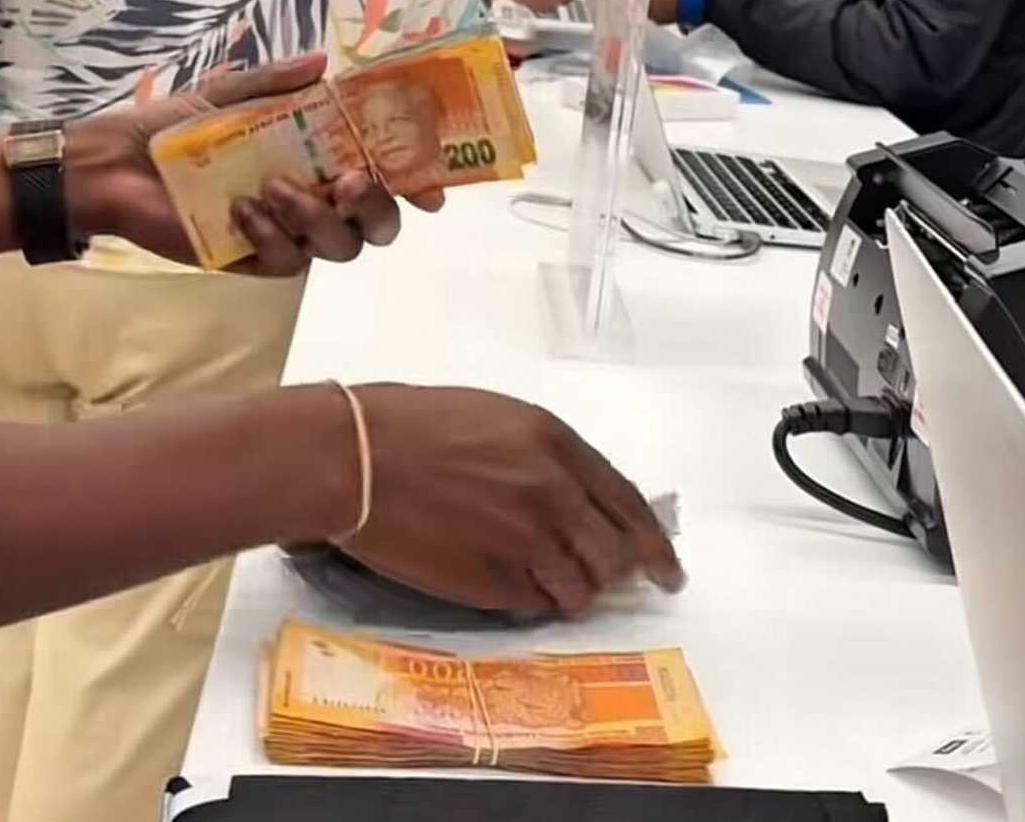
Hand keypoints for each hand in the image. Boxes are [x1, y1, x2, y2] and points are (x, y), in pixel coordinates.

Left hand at [65, 57, 442, 274]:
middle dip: (377, 206)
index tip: (430, 186)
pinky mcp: (256, 259)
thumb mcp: (230, 93)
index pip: (386, 173)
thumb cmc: (177, 127)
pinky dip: (273, 235)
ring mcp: (290, 233)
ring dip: (317, 216)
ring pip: (340, 246)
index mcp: (321, 156)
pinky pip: (289, 261)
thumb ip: (277, 81)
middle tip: (351, 181)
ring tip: (276, 188)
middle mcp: (316, 198)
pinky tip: (244, 211)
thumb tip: (323, 63)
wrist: (118, 165)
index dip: (417, 182)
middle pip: (378, 223)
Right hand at [345, 386, 684, 614]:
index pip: (628, 504)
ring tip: (548, 581)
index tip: (667, 571)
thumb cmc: (415, 425)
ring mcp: (524, 541)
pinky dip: (533, 601)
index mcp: (555, 445)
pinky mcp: (492, 582)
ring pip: (580, 590)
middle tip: (607, 582)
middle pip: (614, 555)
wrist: (357, 457)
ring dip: (573, 591)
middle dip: (616, 573)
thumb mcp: (498, 419)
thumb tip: (579, 499)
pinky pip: (535, 605)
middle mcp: (551, 494)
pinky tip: (510, 584)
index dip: (655, 544)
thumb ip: (547, 458)